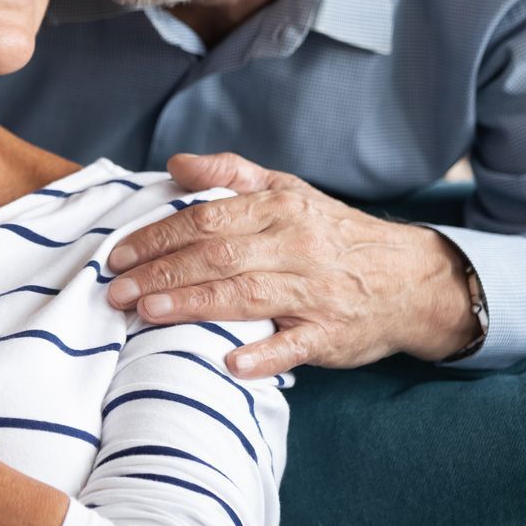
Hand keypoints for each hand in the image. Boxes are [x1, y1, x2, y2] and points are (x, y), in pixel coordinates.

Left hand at [104, 151, 478, 375]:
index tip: (118, 254)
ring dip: (193, 305)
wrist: (409, 278)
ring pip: (246, 297)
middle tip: (116, 290)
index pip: (207, 218)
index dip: (158, 236)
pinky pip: (294, 346)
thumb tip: (176, 163)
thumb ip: (231, 174)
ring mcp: (314, 293)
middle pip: (217, 257)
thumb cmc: (333, 234)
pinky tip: (230, 362)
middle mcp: (296, 247)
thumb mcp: (288, 190)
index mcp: (281, 209)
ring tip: (147, 313)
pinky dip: (264, 355)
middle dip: (160, 273)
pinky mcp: (330, 335)